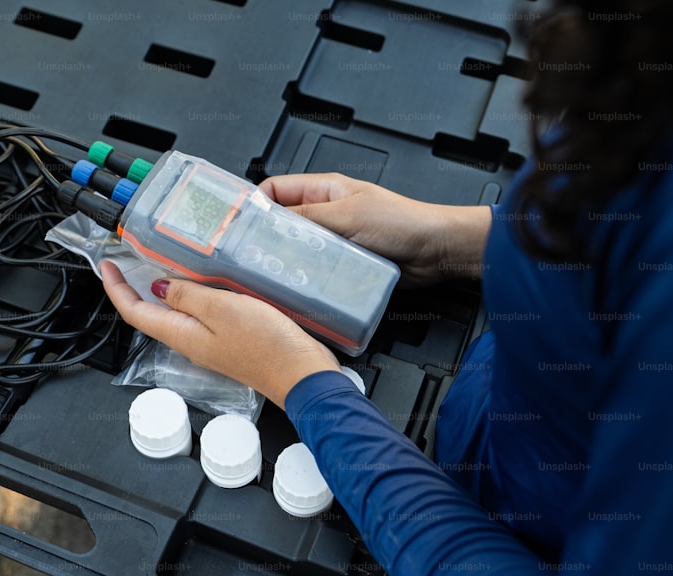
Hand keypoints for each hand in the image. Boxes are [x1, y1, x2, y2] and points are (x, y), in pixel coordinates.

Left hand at [99, 261, 339, 409]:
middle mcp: (192, 342)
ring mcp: (211, 343)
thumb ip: (187, 296)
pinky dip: (193, 294)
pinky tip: (205, 280)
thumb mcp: (221, 309)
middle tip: (129, 259)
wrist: (302, 375)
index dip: (116, 288)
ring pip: (176, 313)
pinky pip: (202, 315)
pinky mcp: (231, 340)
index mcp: (182, 335)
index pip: (134, 312)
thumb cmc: (268, 346)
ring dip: (163, 289)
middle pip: (150, 314)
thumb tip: (158, 287)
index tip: (107, 264)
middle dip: (135, 287)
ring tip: (162, 263)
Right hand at [259, 172, 491, 284]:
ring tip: (270, 275)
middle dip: (264, 238)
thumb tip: (268, 221)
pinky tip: (295, 289)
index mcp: (323, 190)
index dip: (253, 205)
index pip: (274, 190)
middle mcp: (324, 215)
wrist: (436, 252)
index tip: (236, 225)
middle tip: (248, 256)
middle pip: (280, 225)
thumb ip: (306, 216)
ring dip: (284, 262)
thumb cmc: (401, 222)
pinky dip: (302, 280)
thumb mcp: (346, 214)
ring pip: (294, 251)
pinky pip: (312, 272)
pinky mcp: (340, 267)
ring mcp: (332, 242)